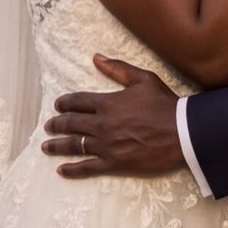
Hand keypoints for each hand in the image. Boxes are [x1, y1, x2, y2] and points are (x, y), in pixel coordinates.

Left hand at [41, 57, 184, 179]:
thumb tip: (96, 57)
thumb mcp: (143, 79)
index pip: (78, 102)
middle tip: (48, 126)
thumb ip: (117, 68)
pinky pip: (88, 168)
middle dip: (56, 125)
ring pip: (75, 146)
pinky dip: (73, 170)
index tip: (57, 105)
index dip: (65, 103)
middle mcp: (102, 124)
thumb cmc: (164, 104)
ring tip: (46, 147)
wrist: (182, 133)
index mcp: (108, 103)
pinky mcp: (114, 164)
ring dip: (57, 146)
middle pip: (72, 124)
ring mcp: (107, 146)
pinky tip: (61, 170)